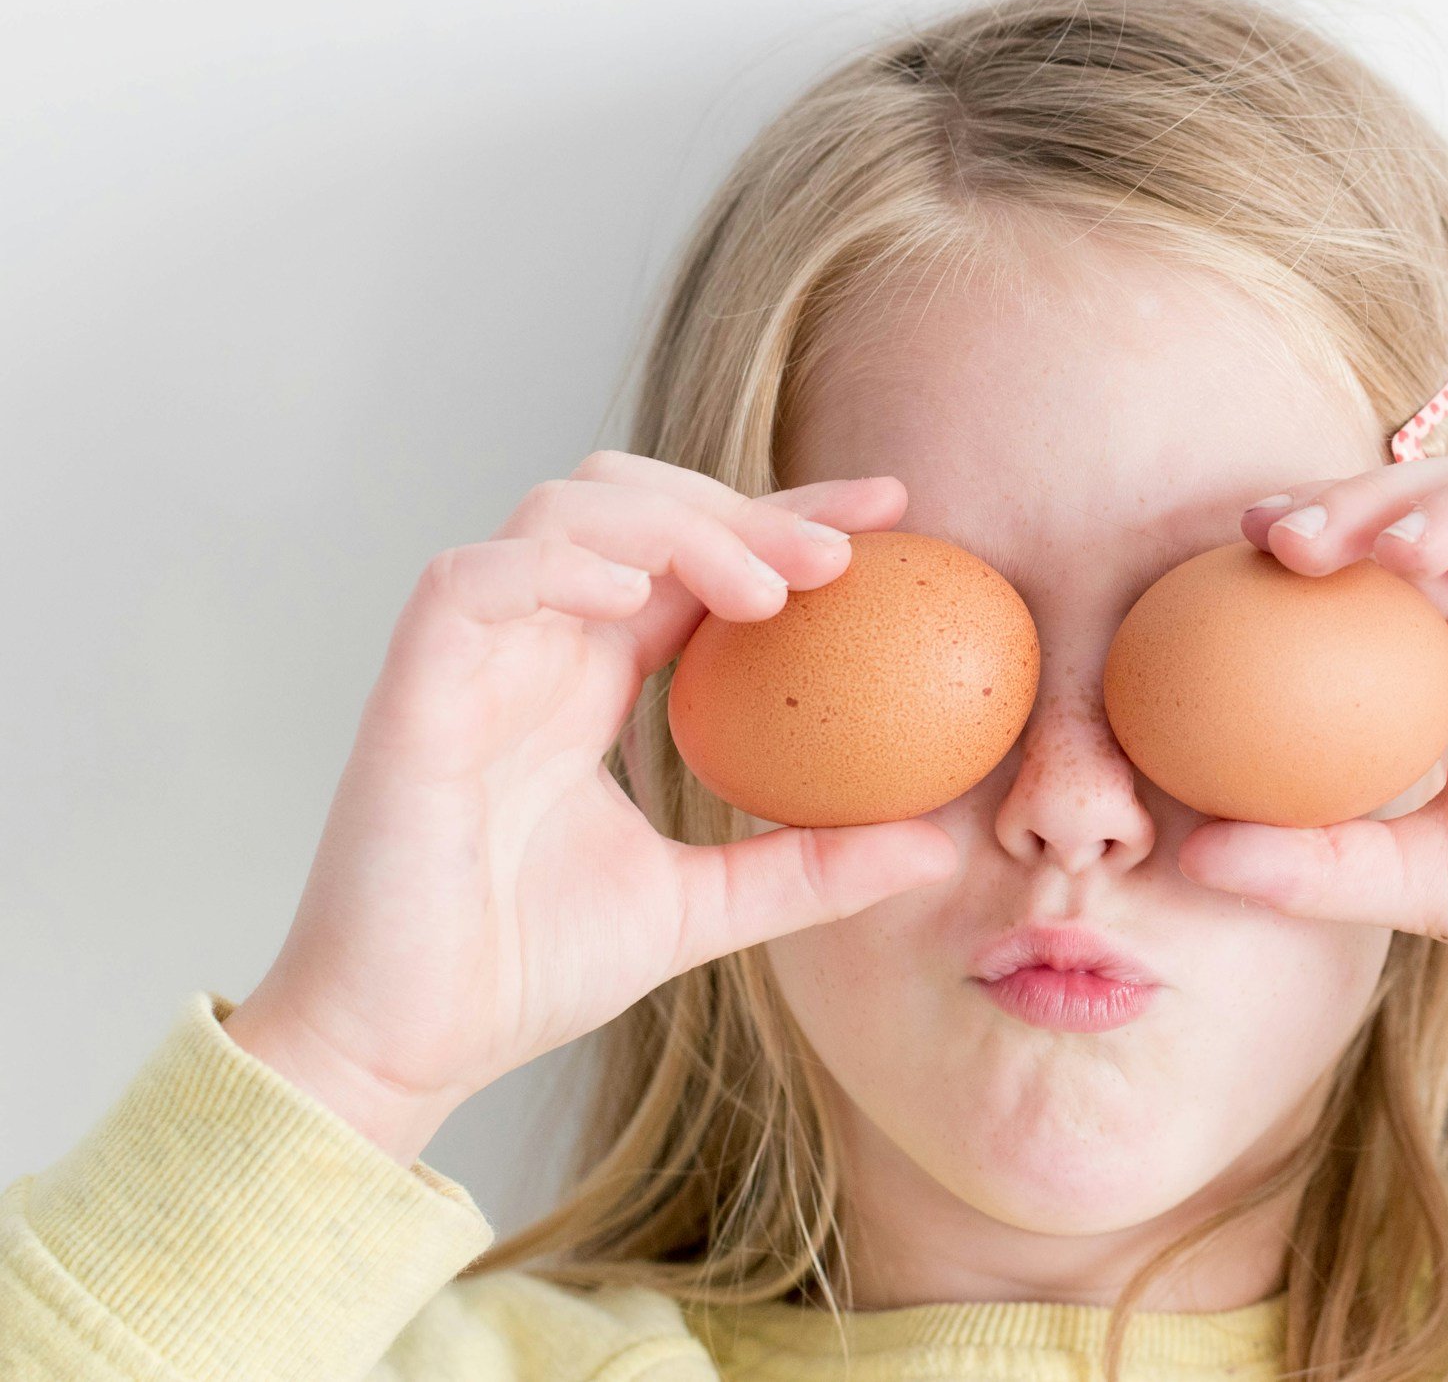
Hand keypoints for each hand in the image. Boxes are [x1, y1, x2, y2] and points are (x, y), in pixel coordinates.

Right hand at [224, 452, 959, 1163]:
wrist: (404, 1050)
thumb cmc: (525, 973)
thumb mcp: (705, 909)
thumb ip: (811, 868)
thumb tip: (939, 848)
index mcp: (592, 679)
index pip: (697, 558)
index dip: (786, 517)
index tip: (893, 515)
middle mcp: (535, 647)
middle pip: (635, 500)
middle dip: (743, 506)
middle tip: (844, 554)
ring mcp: (471, 658)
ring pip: (562, 511)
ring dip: (672, 524)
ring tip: (763, 592)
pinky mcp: (412, 688)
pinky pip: (473, 579)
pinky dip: (556, 563)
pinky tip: (635, 590)